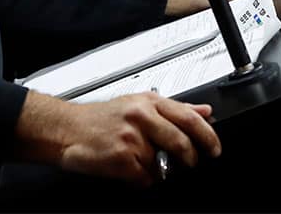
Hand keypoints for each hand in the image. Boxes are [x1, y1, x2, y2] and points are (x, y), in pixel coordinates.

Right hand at [20, 91, 219, 186]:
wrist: (66, 129)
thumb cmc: (99, 118)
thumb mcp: (139, 103)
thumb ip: (175, 107)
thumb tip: (205, 111)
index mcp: (149, 101)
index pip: (189, 117)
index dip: (207, 136)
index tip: (214, 149)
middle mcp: (142, 116)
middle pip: (181, 142)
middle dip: (190, 159)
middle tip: (189, 164)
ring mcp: (131, 138)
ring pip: (161, 163)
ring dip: (157, 170)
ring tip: (141, 161)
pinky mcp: (121, 158)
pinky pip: (144, 177)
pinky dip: (141, 179)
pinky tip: (128, 169)